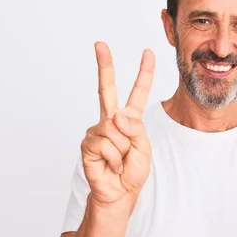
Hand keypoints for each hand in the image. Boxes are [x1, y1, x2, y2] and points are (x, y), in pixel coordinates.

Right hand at [81, 41, 155, 206]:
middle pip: (107, 88)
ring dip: (123, 150)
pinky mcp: (88, 142)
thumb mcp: (144, 149)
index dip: (144, 73)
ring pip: (115, 130)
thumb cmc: (132, 172)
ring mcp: (98, 130)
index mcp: (130, 118)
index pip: (137, 92)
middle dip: (105, 65)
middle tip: (100, 43)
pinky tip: (110, 164)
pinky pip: (107, 144)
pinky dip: (114, 158)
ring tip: (120, 160)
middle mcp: (111, 120)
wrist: (118, 193)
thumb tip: (116, 115)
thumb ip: (135, 130)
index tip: (148, 52)